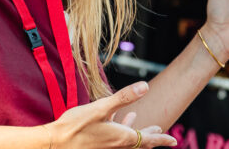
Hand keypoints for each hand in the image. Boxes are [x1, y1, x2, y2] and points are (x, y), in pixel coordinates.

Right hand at [45, 81, 176, 147]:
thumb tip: (146, 86)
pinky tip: (114, 118)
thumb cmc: (77, 125)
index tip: (174, 142)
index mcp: (121, 138)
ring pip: (126, 141)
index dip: (161, 139)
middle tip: (161, 133)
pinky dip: (119, 130)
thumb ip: (124, 96)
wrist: (55, 143)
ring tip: (139, 121)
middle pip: (139, 142)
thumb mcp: (102, 107)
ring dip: (135, 132)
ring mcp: (106, 146)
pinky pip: (114, 139)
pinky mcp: (96, 145)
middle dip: (150, 136)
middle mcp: (116, 145)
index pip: (148, 140)